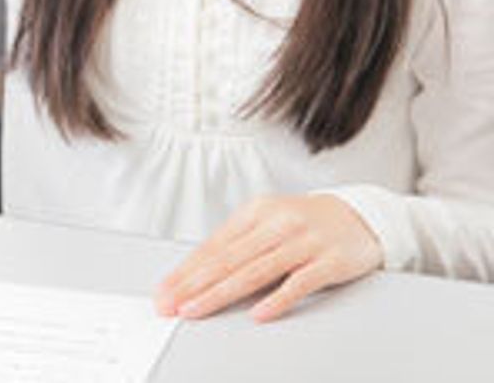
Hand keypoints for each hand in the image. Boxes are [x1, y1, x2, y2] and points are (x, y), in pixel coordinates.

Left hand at [154, 194, 381, 321]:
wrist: (362, 216)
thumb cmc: (306, 224)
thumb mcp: (269, 223)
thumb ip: (240, 245)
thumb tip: (199, 273)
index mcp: (256, 212)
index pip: (214, 246)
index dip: (186, 270)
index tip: (165, 290)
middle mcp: (277, 223)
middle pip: (228, 259)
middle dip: (193, 285)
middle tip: (170, 304)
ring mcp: (304, 241)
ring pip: (255, 271)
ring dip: (221, 293)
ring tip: (196, 309)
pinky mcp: (330, 260)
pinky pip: (300, 283)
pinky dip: (278, 299)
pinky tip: (258, 314)